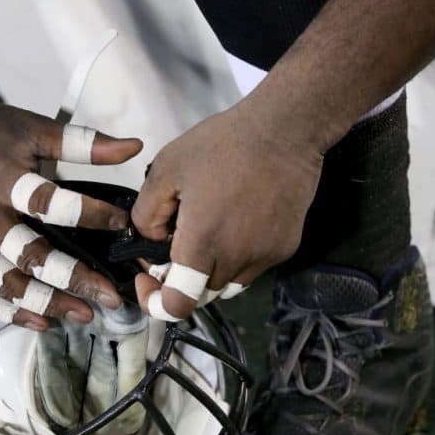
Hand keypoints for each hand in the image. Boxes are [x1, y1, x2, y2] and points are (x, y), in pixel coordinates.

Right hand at [0, 90, 142, 329]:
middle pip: (29, 257)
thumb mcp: (33, 128)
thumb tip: (135, 147)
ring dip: (47, 304)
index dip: (90, 215)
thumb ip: (83, 143)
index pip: (50, 204)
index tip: (122, 225)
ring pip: (6, 284)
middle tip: (110, 296)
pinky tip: (40, 322)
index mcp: (2, 179)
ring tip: (83, 314)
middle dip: (74, 280)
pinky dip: (9, 311)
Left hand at [131, 101, 323, 320]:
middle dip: (181, 278)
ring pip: (228, 284)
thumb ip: (147, 213)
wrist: (286, 129)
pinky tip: (236, 223)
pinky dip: (237, 256)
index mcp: (203, 242)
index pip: (179, 305)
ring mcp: (265, 256)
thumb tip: (152, 240)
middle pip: (201, 293)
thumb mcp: (166, 168)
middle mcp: (236, 259)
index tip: (150, 278)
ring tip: (208, 230)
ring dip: (210, 270)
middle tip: (175, 242)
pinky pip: (253, 267)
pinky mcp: (285, 248)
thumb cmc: (224, 143)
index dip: (157, 302)